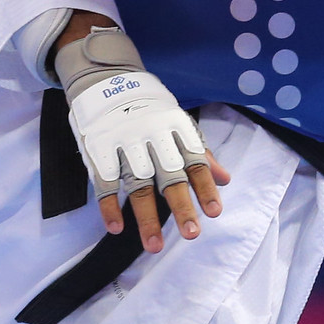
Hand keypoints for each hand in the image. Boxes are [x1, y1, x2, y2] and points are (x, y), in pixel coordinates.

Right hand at [55, 20, 228, 252]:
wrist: (105, 77)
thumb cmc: (148, 107)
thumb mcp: (178, 121)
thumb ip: (200, 152)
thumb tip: (225, 179)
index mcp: (174, 129)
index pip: (194, 161)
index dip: (205, 187)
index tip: (215, 212)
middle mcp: (151, 136)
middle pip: (168, 175)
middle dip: (181, 205)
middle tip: (192, 234)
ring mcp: (123, 142)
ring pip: (136, 184)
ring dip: (145, 216)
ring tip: (154, 246)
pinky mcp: (98, 148)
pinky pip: (103, 180)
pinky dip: (108, 205)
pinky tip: (116, 227)